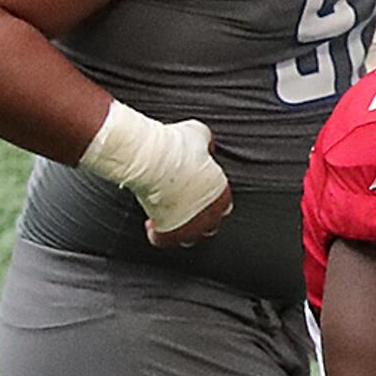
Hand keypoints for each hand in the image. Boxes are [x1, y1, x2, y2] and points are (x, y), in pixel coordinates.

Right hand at [80, 102, 231, 243]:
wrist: (151, 157)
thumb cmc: (174, 145)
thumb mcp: (198, 134)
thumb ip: (205, 142)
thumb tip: (203, 140)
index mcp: (221, 192)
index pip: (224, 203)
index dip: (211, 200)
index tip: (198, 194)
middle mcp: (209, 212)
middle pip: (211, 224)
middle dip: (200, 218)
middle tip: (185, 209)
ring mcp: (189, 224)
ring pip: (190, 237)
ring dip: (182, 230)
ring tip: (171, 220)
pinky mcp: (167, 229)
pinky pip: (163, 240)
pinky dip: (157, 236)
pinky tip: (151, 227)